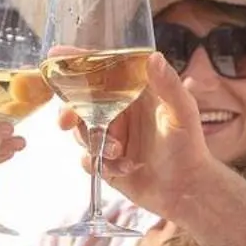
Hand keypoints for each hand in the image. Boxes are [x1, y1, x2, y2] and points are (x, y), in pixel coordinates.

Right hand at [57, 54, 219, 219]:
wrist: (187, 190)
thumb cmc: (189, 146)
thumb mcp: (182, 112)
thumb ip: (168, 84)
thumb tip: (152, 56)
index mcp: (134, 93)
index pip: (103, 71)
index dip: (79, 62)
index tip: (56, 55)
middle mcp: (119, 113)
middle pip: (81, 102)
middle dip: (70, 110)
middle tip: (67, 121)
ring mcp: (110, 138)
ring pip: (82, 132)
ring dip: (94, 142)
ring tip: (119, 151)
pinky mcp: (106, 163)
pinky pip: (87, 160)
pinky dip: (100, 164)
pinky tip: (123, 168)